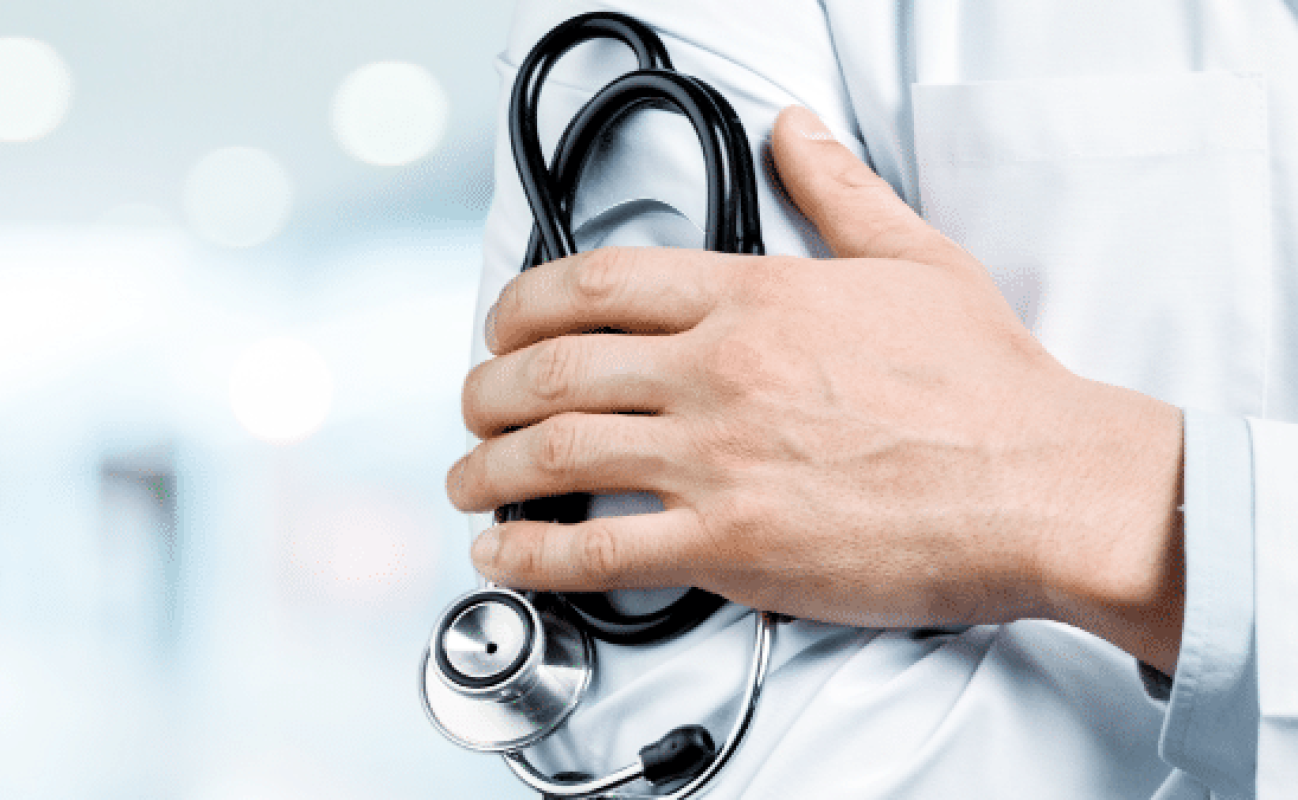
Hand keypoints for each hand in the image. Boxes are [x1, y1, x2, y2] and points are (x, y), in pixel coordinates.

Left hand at [448, 106, 1185, 672]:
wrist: (1047, 486)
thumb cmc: (990, 387)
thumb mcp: (914, 260)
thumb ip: (839, 191)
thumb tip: (799, 131)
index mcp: (755, 298)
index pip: (596, 283)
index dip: (521, 305)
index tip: (501, 326)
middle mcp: (720, 371)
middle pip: (554, 369)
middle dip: (488, 389)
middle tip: (474, 408)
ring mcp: (719, 459)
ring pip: (556, 455)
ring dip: (488, 470)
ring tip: (469, 481)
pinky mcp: (733, 546)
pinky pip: (599, 550)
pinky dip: (532, 555)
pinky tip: (504, 555)